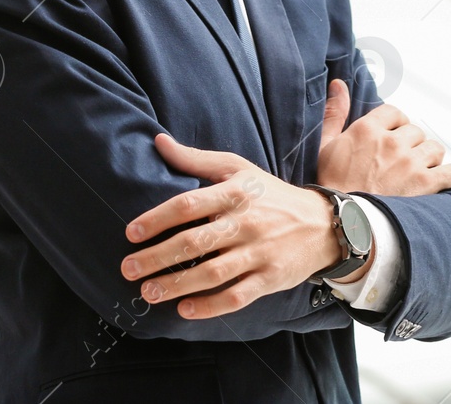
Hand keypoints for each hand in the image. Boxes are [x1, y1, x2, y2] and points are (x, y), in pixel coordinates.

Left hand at [120, 133, 341, 318]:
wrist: (323, 223)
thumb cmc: (271, 194)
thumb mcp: (238, 168)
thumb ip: (195, 159)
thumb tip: (158, 141)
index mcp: (235, 193)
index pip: (189, 204)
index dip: (157, 218)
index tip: (131, 233)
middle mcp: (246, 222)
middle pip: (195, 242)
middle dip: (158, 257)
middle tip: (128, 269)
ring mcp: (259, 252)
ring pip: (213, 272)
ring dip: (177, 285)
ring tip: (148, 292)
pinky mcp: (270, 278)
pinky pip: (237, 295)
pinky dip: (210, 305)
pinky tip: (185, 310)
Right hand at [316, 79, 450, 196]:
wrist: (345, 223)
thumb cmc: (331, 186)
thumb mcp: (325, 146)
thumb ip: (335, 113)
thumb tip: (339, 84)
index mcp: (368, 129)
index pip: (395, 113)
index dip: (395, 124)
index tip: (392, 137)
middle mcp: (392, 142)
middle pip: (416, 131)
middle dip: (411, 144)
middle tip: (402, 161)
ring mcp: (411, 163)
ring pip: (435, 149)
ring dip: (429, 158)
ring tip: (419, 171)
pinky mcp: (426, 185)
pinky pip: (450, 172)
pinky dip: (448, 176)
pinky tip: (438, 181)